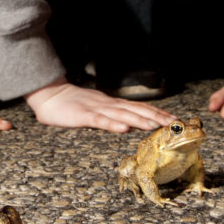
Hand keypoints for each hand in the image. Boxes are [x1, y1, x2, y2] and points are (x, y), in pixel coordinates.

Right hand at [25, 77, 174, 132]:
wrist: (50, 95)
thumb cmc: (72, 104)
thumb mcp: (97, 108)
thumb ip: (112, 114)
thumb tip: (130, 122)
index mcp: (113, 104)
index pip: (139, 108)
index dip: (157, 113)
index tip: (173, 119)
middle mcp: (109, 105)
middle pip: (136, 110)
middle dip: (156, 117)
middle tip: (173, 123)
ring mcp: (96, 109)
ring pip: (122, 115)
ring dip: (140, 119)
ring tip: (155, 125)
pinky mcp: (83, 116)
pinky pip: (100, 120)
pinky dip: (112, 124)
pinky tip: (123, 129)